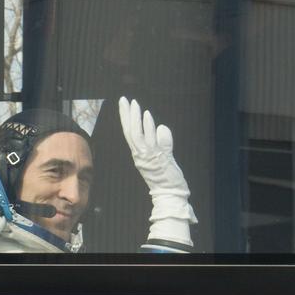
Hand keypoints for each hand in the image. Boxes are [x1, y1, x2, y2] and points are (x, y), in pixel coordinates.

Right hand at [118, 96, 195, 242]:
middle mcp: (140, 154)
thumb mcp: (165, 156)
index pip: (130, 133)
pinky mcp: (156, 158)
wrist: (170, 194)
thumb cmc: (167, 178)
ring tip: (134, 103)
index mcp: (139, 154)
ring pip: (137, 133)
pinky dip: (148, 127)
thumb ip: (163, 141)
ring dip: (135, 117)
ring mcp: (147, 156)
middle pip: (130, 131)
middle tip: (124, 100)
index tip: (125, 106)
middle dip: (126, 115)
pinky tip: (147, 115)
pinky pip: (150, 140)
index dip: (127, 119)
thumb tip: (162, 127)